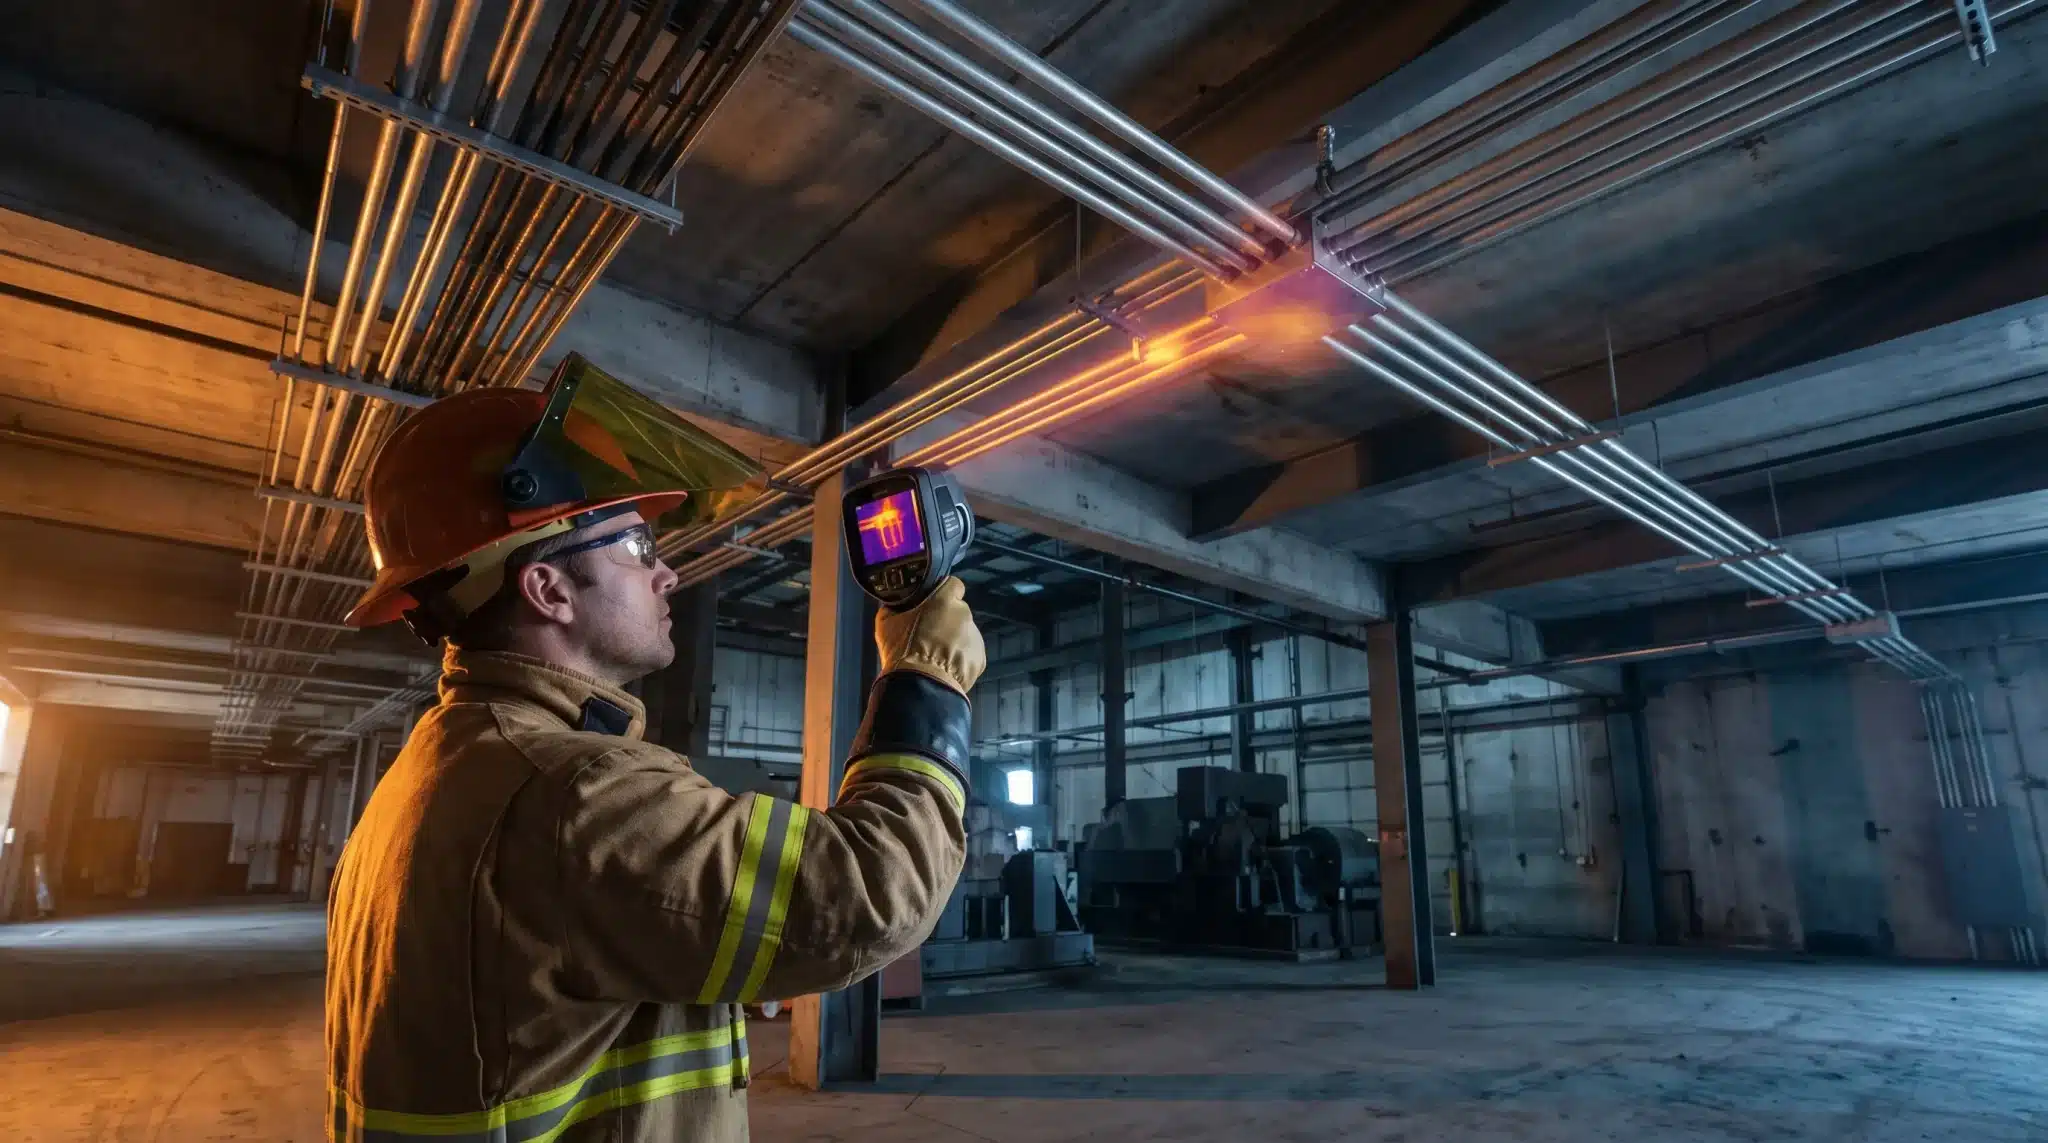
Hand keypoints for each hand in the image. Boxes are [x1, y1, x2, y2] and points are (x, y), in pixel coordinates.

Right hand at [874, 576, 985, 695]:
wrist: (921, 684)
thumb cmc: (902, 649)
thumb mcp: (886, 624)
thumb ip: (893, 608)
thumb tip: (893, 604)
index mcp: (944, 600)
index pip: (953, 585)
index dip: (944, 593)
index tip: (933, 604)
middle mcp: (964, 614)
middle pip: (957, 612)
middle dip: (946, 620)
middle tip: (928, 635)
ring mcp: (975, 637)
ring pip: (965, 634)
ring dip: (954, 640)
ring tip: (936, 657)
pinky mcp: (980, 658)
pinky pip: (970, 654)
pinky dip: (961, 659)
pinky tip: (945, 669)